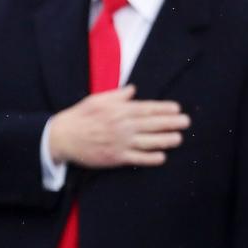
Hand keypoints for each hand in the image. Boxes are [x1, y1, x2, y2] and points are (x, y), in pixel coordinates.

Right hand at [47, 85, 188, 168]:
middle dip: (171, 123)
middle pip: (152, 124)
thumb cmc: (79, 117)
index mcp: (119, 110)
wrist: (61, 137)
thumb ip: (117, 95)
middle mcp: (123, 126)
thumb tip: (133, 90)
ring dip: (166, 140)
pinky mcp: (115, 157)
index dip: (164, 109)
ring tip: (179, 138)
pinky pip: (138, 158)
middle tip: (186, 122)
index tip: (177, 109)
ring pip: (149, 141)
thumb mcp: (96, 100)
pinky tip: (161, 157)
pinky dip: (151, 158)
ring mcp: (120, 142)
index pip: (147, 108)